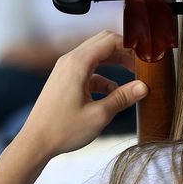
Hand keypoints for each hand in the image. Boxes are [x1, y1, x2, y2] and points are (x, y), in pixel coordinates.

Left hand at [15, 31, 147, 159]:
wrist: (35, 142)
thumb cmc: (62, 130)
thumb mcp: (99, 115)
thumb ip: (123, 98)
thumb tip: (144, 87)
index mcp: (78, 63)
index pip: (110, 41)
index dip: (131, 46)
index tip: (147, 56)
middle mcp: (70, 60)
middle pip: (103, 43)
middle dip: (125, 51)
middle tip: (143, 64)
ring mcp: (65, 69)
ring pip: (96, 56)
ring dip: (115, 63)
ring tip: (134, 76)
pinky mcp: (64, 80)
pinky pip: (88, 70)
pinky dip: (103, 77)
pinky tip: (113, 93)